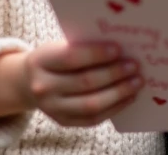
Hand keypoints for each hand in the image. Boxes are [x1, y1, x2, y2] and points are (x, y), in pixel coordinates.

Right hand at [20, 41, 142, 126]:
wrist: (30, 81)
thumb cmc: (54, 58)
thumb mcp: (59, 46)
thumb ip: (83, 46)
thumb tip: (122, 48)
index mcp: (41, 61)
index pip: (71, 58)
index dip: (96, 54)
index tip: (119, 49)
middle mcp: (44, 87)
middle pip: (84, 82)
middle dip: (113, 74)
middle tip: (134, 66)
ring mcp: (52, 108)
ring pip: (91, 104)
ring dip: (118, 93)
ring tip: (137, 82)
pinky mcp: (63, 122)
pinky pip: (93, 118)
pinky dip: (114, 108)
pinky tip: (129, 97)